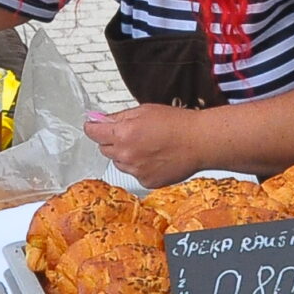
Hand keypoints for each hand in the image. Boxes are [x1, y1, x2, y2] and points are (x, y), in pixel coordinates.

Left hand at [82, 104, 208, 187]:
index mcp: (123, 134)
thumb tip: (101, 120)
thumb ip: (119, 117)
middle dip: (112, 140)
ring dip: (126, 155)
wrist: (200, 142)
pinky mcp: (146, 182)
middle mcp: (126, 155)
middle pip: (104, 149)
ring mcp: (136, 171)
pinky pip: (134, 174)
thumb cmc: (177, 124)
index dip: (93, 127)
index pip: (93, 132)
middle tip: (131, 133)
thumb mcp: (144, 110)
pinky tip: (155, 157)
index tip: (94, 125)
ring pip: (119, 163)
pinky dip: (140, 167)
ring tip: (148, 146)